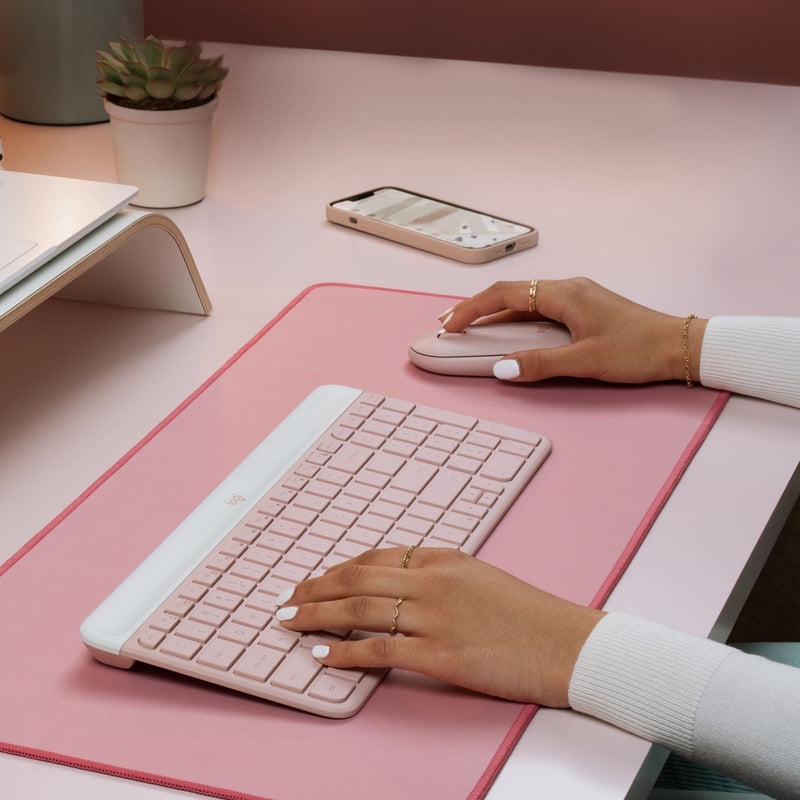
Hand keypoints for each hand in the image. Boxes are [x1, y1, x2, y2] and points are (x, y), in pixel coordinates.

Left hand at [276, 547, 603, 706]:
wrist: (564, 643)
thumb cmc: (526, 612)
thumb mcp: (478, 576)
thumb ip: (435, 574)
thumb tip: (394, 582)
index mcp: (442, 557)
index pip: (374, 556)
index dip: (336, 569)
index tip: (314, 580)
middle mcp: (433, 580)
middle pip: (356, 578)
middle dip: (314, 589)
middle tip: (286, 600)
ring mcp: (435, 616)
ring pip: (359, 608)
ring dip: (316, 615)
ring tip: (289, 622)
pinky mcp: (440, 653)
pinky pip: (379, 649)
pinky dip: (345, 651)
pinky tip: (323, 654)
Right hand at [439, 277, 707, 384]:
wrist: (680, 346)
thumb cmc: (639, 349)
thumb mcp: (585, 361)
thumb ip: (540, 364)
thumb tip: (501, 367)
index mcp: (564, 294)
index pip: (505, 295)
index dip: (472, 308)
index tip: (451, 324)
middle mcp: (568, 289)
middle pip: (510, 294)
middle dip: (477, 308)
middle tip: (452, 325)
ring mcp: (577, 297)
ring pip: (525, 301)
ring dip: (496, 314)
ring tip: (473, 328)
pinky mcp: (584, 308)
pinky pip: (540, 309)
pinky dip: (517, 319)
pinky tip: (509, 332)